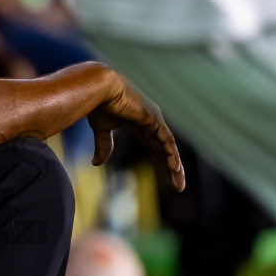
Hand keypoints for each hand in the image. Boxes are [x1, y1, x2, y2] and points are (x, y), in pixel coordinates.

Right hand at [87, 72, 185, 189]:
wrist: (98, 89)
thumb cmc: (98, 104)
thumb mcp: (102, 130)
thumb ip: (104, 146)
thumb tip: (96, 164)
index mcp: (140, 122)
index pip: (155, 147)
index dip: (161, 163)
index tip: (167, 178)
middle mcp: (151, 120)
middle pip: (165, 149)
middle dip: (171, 168)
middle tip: (178, 187)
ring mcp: (154, 119)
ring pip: (169, 147)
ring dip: (175, 166)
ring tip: (179, 184)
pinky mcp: (153, 118)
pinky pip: (166, 140)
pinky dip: (171, 154)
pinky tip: (175, 168)